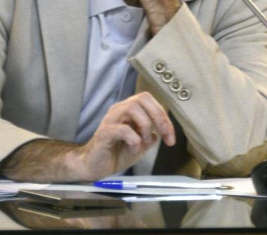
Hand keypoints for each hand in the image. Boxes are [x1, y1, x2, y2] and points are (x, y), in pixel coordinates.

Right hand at [0, 92, 175, 182]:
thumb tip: (160, 133)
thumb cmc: (116, 153)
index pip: (150, 102)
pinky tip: (133, 149)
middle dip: (159, 117)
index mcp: (129, 111)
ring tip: (143, 143)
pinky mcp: (104, 132)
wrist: (95, 167)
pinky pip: (123, 129)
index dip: (164, 117)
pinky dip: (134, 139)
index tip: (170, 138)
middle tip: (164, 136)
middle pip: (142, 98)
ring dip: (145, 127)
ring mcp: (111, 120)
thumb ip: (151, 136)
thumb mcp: (140, 145)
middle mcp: (119, 110)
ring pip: (132, 108)